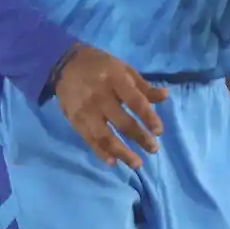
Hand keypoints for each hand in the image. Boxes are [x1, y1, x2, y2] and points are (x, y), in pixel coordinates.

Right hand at [53, 45, 167, 169]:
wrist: (64, 64)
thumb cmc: (101, 66)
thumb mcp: (124, 69)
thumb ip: (143, 86)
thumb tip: (165, 96)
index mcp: (115, 80)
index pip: (135, 102)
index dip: (148, 117)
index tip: (159, 132)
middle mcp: (100, 97)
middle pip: (122, 122)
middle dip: (140, 138)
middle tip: (154, 150)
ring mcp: (86, 111)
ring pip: (105, 137)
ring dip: (122, 153)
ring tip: (136, 164)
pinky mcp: (75, 121)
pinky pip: (89, 140)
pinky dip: (101, 153)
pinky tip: (113, 162)